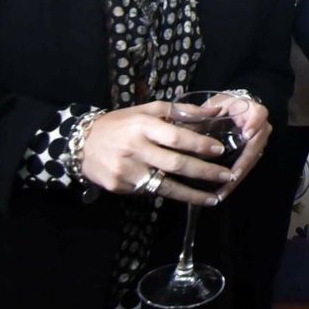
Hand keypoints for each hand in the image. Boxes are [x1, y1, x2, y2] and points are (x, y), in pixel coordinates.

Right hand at [81, 102, 232, 205]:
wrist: (82, 144)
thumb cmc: (121, 123)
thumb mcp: (147, 110)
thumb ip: (181, 110)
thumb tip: (215, 110)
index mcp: (142, 126)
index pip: (177, 137)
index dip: (200, 145)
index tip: (220, 151)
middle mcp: (135, 148)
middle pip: (175, 164)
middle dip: (204, 172)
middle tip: (227, 176)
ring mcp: (126, 171)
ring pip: (165, 186)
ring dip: (193, 194)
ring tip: (214, 198)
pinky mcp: (120, 187)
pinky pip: (150, 191)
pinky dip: (170, 194)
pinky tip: (187, 196)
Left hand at [212, 93, 270, 198]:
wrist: (233, 108)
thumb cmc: (221, 105)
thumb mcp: (214, 104)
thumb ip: (203, 114)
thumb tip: (182, 130)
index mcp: (251, 110)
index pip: (259, 114)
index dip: (254, 123)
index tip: (246, 134)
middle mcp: (259, 127)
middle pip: (257, 144)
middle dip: (244, 162)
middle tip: (231, 176)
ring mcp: (257, 142)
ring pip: (252, 160)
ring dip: (238, 177)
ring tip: (223, 191)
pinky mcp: (251, 154)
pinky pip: (245, 168)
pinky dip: (234, 181)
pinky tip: (221, 193)